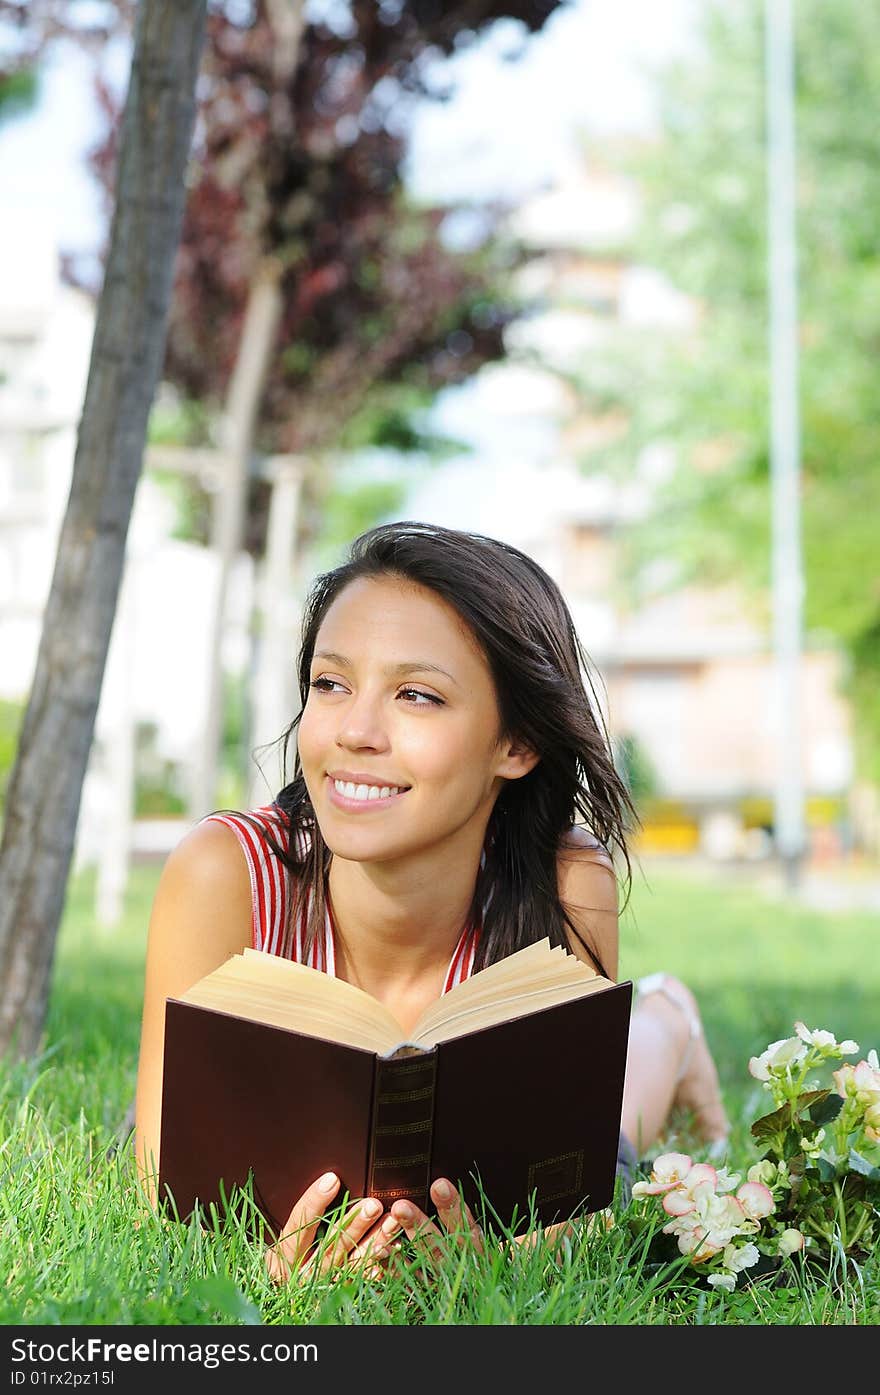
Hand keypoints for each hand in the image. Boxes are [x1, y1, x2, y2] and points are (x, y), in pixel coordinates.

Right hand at [263, 1171, 386, 1283]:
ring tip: (390, 1223)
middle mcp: (303, 1275)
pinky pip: (362, 1280)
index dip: (314, 1202)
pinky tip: (390, 1251)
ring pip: (351, 1264)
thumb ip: (300, 1220)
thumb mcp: (286, 1240)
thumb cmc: (289, 1259)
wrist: (282, 1305)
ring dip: (373, 1242)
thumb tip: (326, 1182)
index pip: (298, 1227)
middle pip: (330, 1247)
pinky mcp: (340, 1295)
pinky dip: (378, 1266)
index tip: (332, 1179)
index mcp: (284, 1258)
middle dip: (354, 1224)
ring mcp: (323, 1287)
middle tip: (373, 1205)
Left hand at [364, 1178, 583, 1272]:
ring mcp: (445, 1287)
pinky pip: (406, 1285)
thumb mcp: (544, 1253)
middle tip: (402, 1203)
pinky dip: (391, 1271)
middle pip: (440, 1252)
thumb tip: (592, 1212)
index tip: (440, 1183)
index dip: (455, 1210)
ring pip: (418, 1266)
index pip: (470, 1233)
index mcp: (491, 1260)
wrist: (515, 1306)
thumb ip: (558, 1233)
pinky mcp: (429, 1293)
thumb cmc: (528, 1267)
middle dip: (421, 1227)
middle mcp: (466, 1275)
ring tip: (386, 1217)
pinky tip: (377, 1253)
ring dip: (400, 1244)